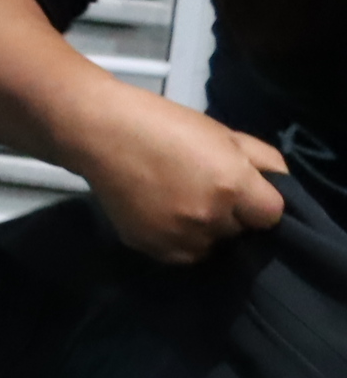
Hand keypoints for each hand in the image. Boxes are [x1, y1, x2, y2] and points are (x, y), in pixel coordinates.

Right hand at [59, 84, 288, 265]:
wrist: (100, 133)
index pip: (272, 216)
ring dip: (204, 231)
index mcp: (232, 185)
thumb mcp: (223, 132)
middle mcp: (209, 218)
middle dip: (230, 215)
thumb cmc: (164, 123)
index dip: (259, 203)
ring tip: (180, 204)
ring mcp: (178, 236)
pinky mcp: (151, 248)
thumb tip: (277, 186)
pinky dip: (178, 239)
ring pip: (211, 246)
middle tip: (205, 191)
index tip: (243, 193)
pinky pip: (181, 254)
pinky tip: (162, 214)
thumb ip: (261, 161)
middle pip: (239, 232)